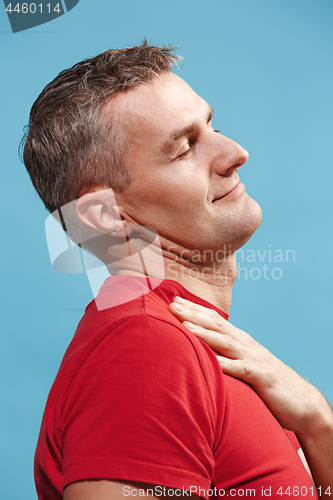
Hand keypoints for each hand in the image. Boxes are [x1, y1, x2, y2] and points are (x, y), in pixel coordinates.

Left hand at [168, 296, 326, 434]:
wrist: (302, 403)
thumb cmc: (267, 385)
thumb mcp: (244, 365)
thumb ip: (225, 356)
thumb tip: (200, 353)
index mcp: (240, 341)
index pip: (214, 319)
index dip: (194, 309)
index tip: (173, 300)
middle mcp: (246, 345)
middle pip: (216, 325)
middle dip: (193, 314)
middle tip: (172, 304)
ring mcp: (254, 359)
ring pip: (226, 343)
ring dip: (205, 334)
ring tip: (185, 327)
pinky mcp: (262, 377)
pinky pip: (241, 370)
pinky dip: (225, 364)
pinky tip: (210, 361)